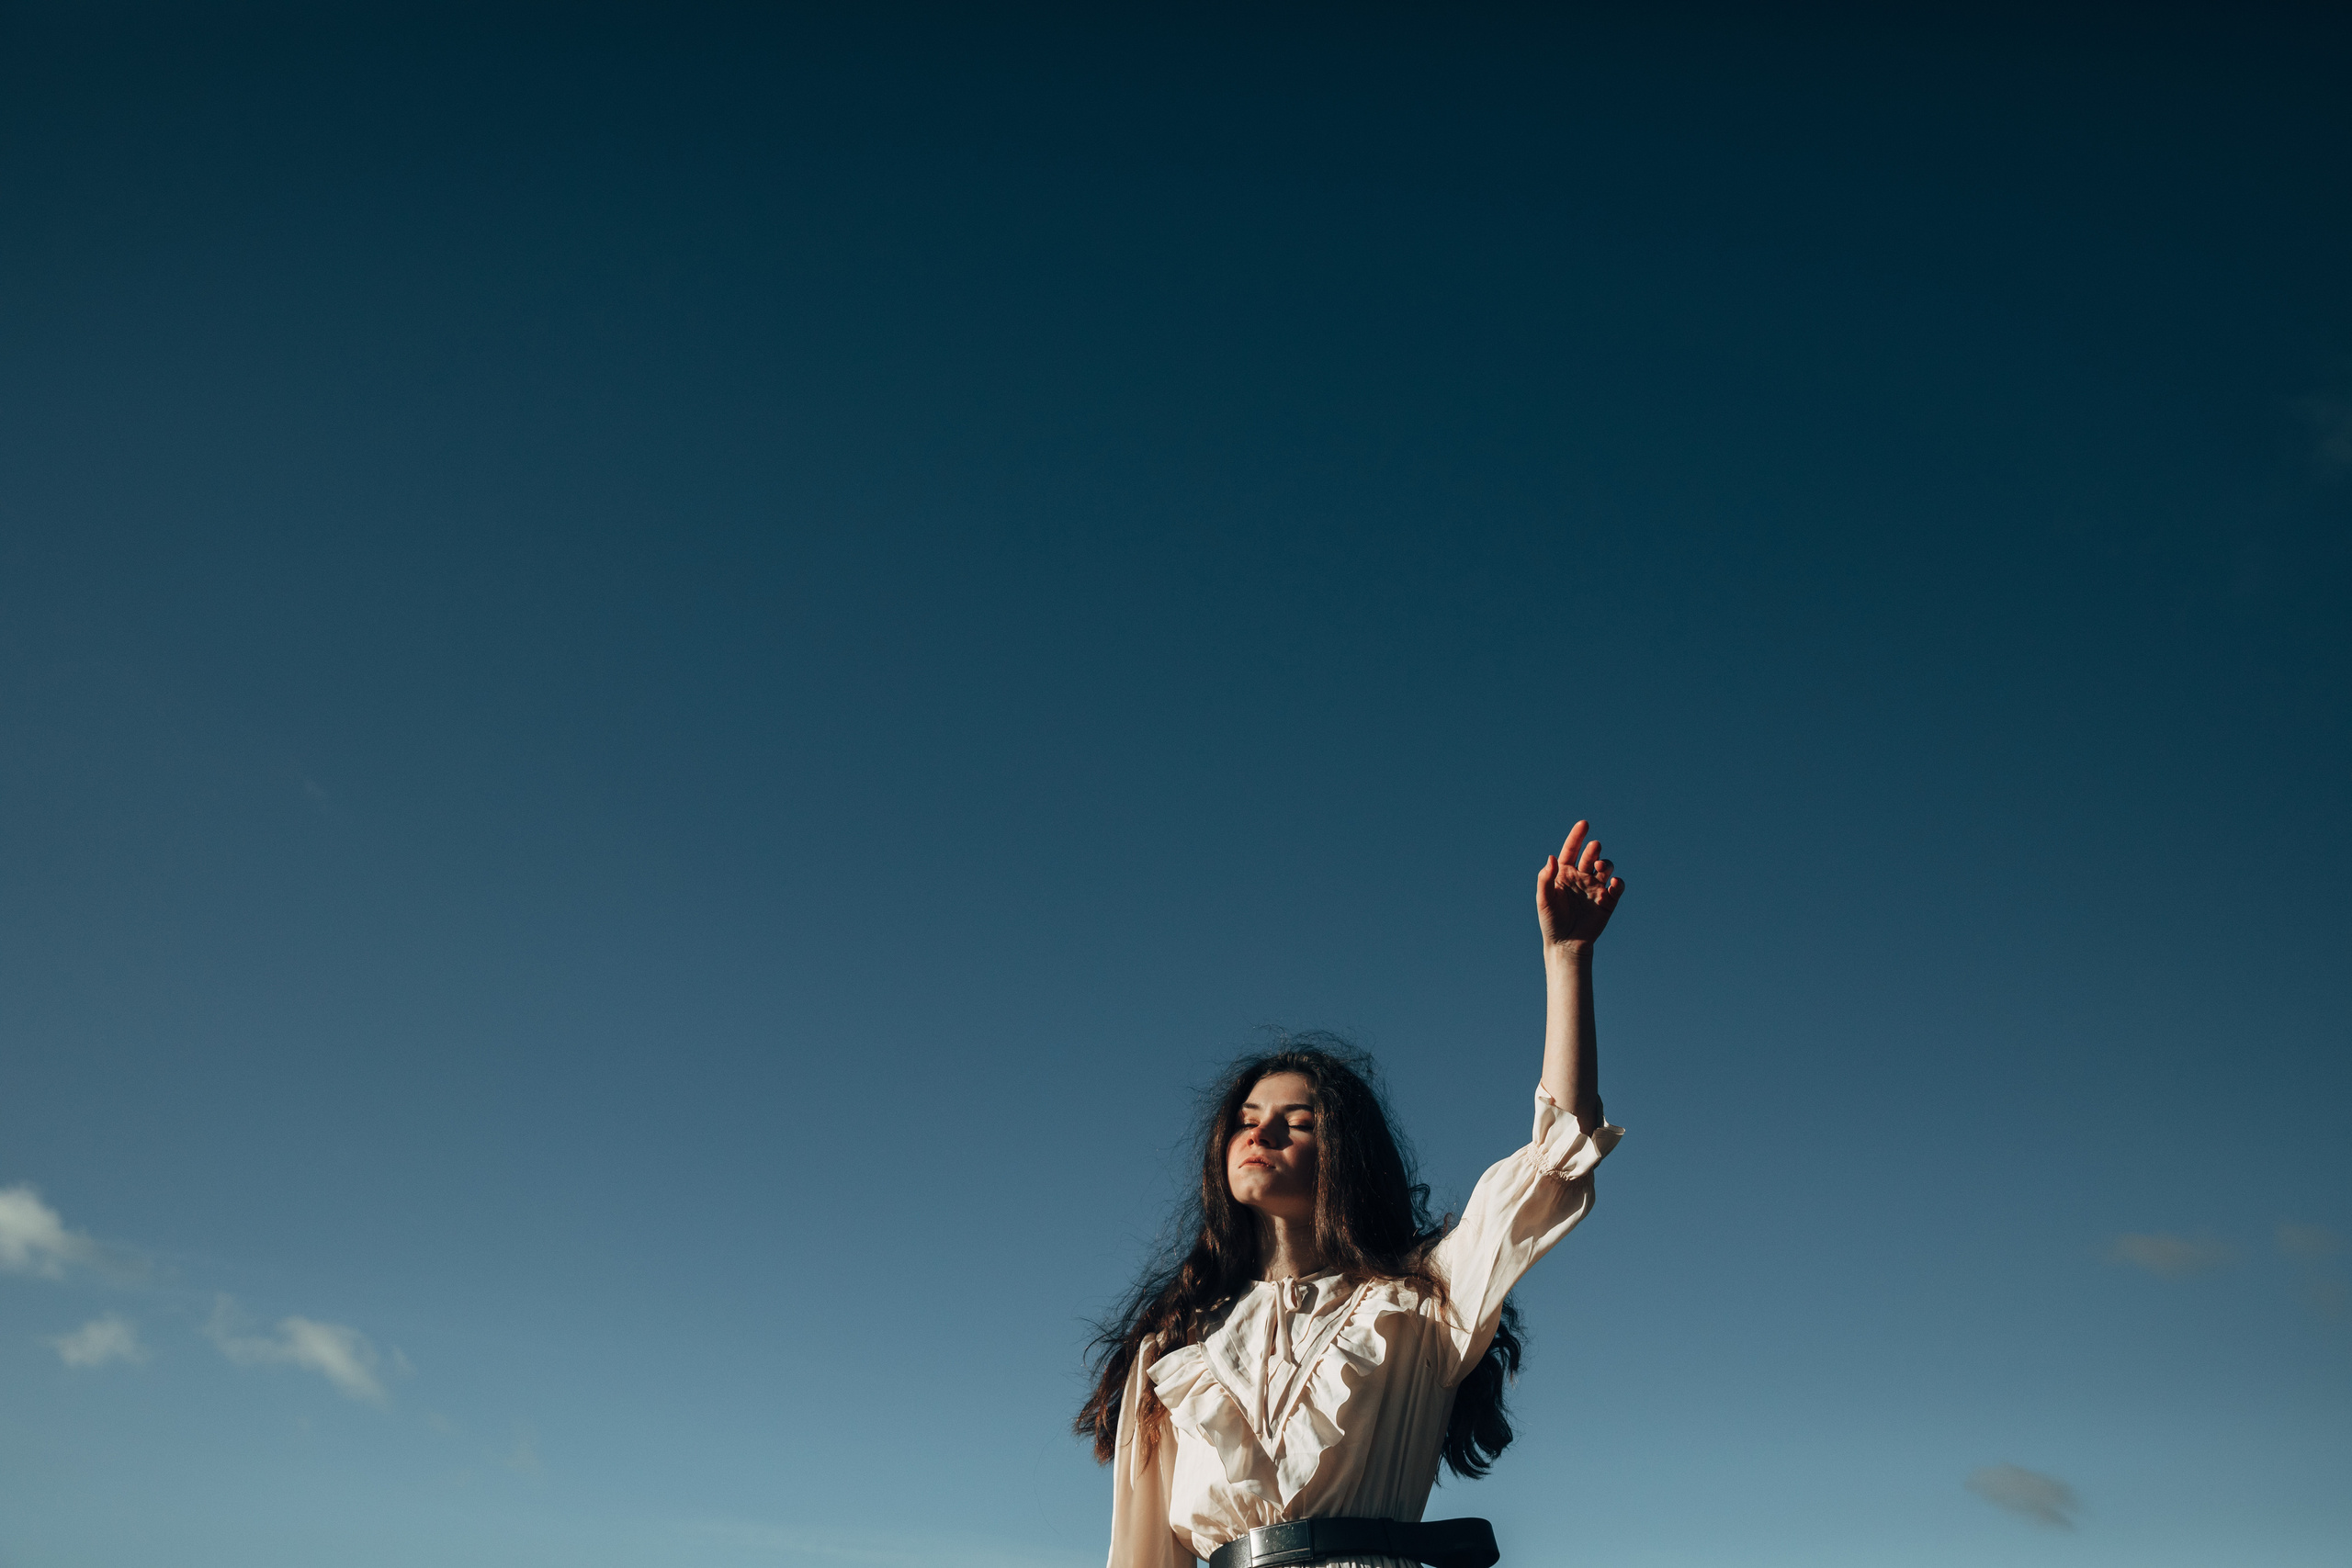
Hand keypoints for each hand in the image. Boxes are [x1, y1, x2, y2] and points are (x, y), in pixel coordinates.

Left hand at [1537, 820, 1623, 947]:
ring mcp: (1595, 888)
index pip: (1571, 850)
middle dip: (1593, 850)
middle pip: (1590, 856)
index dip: (1577, 836)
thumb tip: (1552, 857)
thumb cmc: (1551, 921)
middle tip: (1595, 847)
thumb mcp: (1544, 900)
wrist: (1566, 944)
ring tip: (1600, 867)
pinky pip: (1616, 887)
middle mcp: (1581, 877)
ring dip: (1606, 863)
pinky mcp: (1607, 901)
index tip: (1584, 823)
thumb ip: (1545, 878)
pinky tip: (1613, 882)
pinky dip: (1618, 882)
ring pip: (1605, 867)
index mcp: (1564, 873)